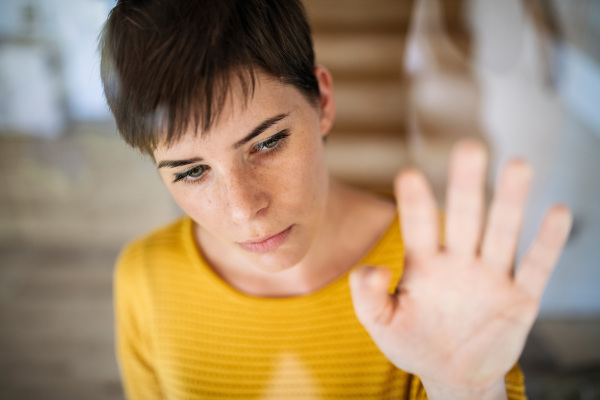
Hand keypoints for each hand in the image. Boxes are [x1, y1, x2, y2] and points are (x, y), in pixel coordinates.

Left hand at [349, 140, 571, 398]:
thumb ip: (368, 297)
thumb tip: (371, 269)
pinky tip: (558, 211)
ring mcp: (491, 276)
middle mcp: (459, 261)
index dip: (415, 203)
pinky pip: (536, 266)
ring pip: (502, 232)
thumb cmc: (412, 342)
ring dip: (511, 201)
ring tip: (518, 165)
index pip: (418, 227)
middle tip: (469, 147)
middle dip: (467, 185)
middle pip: (465, 217)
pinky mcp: (520, 297)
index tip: (408, 174)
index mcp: (424, 263)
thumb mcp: (382, 324)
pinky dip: (547, 242)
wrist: (452, 374)